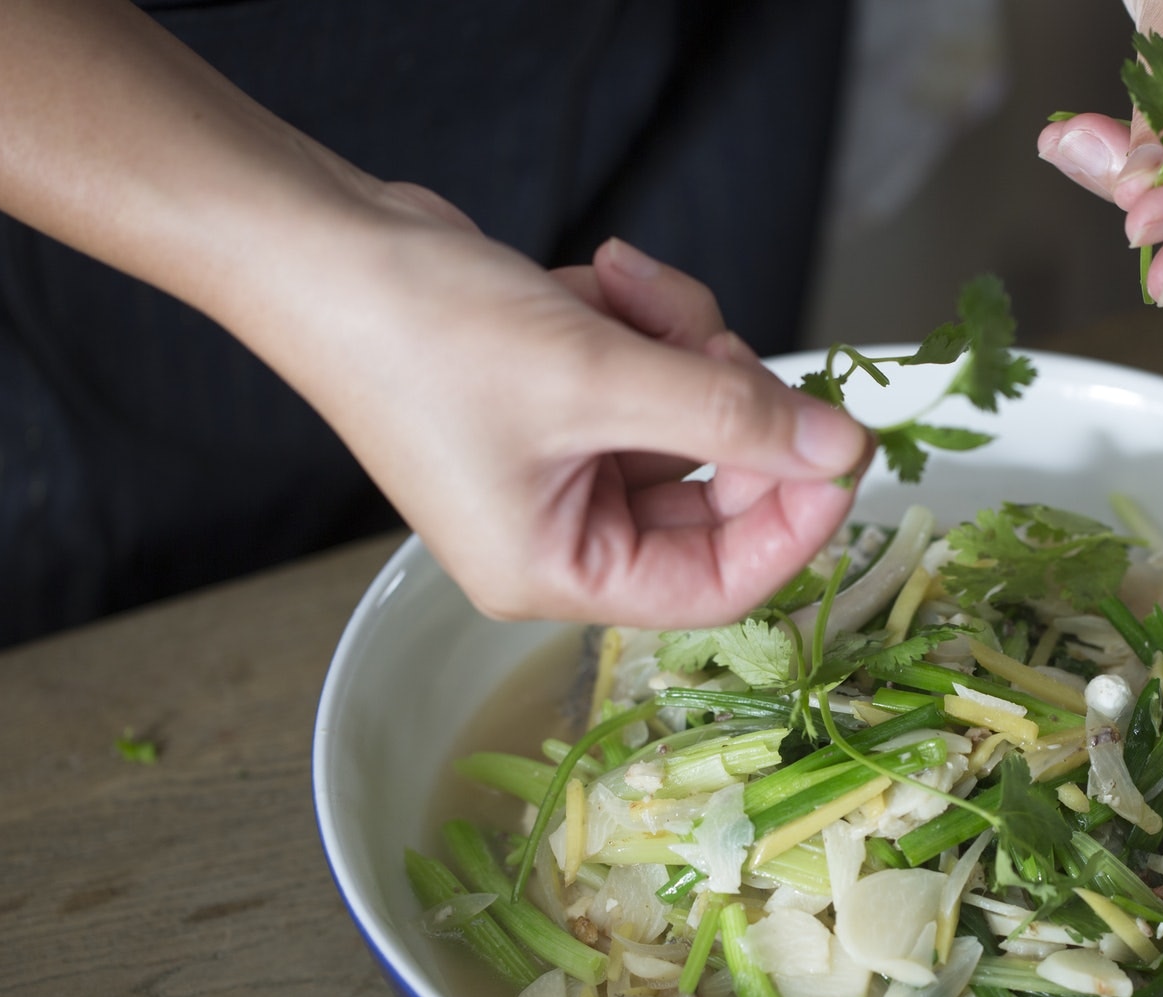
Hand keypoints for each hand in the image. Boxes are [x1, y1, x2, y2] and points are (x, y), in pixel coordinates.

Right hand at [0, 1, 869, 630]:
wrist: (322, 246)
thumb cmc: (424, 337)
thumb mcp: (599, 380)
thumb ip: (732, 418)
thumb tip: (839, 448)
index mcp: (558, 575)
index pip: (721, 584)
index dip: (793, 519)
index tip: (840, 448)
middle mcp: (562, 536)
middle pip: (713, 494)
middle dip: (728, 404)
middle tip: (722, 343)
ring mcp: (561, 468)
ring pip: (686, 419)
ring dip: (681, 345)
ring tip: (629, 288)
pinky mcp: (561, 404)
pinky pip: (647, 376)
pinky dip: (642, 324)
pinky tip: (595, 279)